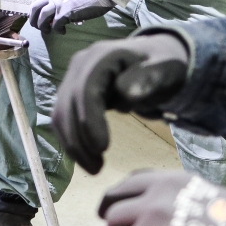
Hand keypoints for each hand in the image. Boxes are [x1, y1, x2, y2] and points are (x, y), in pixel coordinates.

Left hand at [28, 0, 113, 34]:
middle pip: (34, 9)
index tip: (36, 16)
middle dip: (33, 20)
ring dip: (42, 27)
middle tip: (37, 27)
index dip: (33, 10)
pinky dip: (58, 30)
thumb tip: (56, 4)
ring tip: (47, 31)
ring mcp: (59, 3)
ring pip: (42, 18)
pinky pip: (56, 25)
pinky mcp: (66, 12)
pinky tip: (63, 31)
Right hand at [53, 34, 187, 173]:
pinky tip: (87, 158)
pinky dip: (71, 140)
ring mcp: (73, 77)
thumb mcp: (165, 70)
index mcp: (102, 56)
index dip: (90, 119)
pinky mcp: (71, 92)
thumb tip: (124, 93)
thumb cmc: (162, 67)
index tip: (103, 149)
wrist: (154, 61)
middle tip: (97, 169)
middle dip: (79, 139)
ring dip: (72, 144)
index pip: (86, 89)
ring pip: (60, 114)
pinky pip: (62, 118)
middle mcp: (80, 63)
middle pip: (67, 104)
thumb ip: (149, 79)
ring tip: (94, 168)